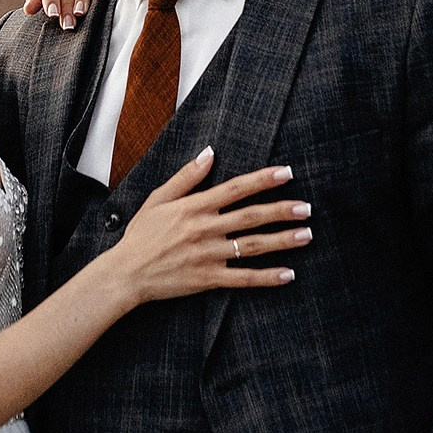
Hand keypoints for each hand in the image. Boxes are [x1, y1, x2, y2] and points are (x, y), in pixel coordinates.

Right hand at [110, 149, 309, 308]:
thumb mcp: (158, 198)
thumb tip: (209, 153)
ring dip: (282, 240)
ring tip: (306, 235)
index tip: (286, 173)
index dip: (263, 180)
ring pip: (252, 246)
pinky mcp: (208, 278)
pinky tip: (288, 274)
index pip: (236, 189)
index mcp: (194, 207)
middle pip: (251, 217)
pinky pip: (243, 278)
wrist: (126, 273)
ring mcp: (208, 255)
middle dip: (282, 211)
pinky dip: (267, 277)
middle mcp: (205, 229)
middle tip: (307, 208)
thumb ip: (186, 177)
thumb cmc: (141, 235)